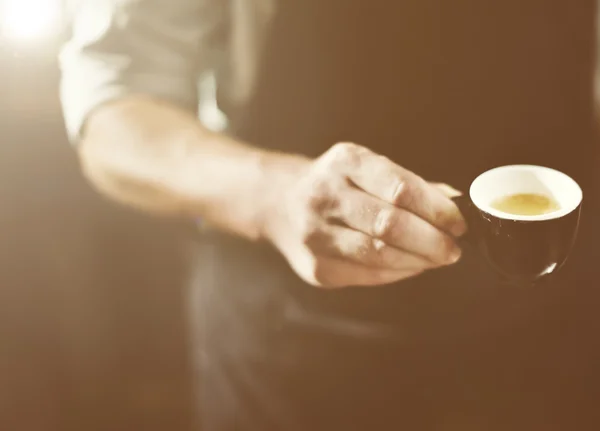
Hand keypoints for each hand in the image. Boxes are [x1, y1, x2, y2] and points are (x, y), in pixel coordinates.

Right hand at [261, 143, 466, 287]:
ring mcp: (315, 234)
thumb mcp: (365, 167)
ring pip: (379, 254)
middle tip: (453, 249)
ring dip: (418, 260)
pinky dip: (398, 273)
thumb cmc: (335, 183)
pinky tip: (410, 265)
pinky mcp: (315, 267)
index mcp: (344, 162)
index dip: (437, 209)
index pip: (400, 188)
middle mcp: (324, 195)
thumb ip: (409, 184)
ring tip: (436, 258)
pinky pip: (367, 275)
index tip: (459, 223)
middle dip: (432, 241)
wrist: (278, 203)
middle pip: (389, 224)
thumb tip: (455, 202)